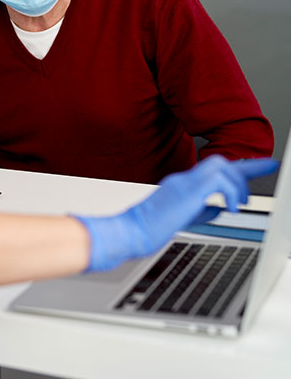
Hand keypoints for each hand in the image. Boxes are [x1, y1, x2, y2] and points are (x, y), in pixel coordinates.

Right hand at [75, 155, 279, 272]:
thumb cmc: (147, 229)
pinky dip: (229, 193)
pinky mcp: (186, 190)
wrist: (129, 232)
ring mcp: (184, 182)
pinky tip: (228, 207)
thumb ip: (199, 211)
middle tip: (253, 188)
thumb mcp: (181, 219)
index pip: (216, 169)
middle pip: (222, 163)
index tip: (265, 164)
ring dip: (236, 184)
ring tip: (237, 203)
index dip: (244, 166)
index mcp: (183, 185)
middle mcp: (184, 179)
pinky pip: (218, 181)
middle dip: (246, 171)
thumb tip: (216, 209)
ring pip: (222, 167)